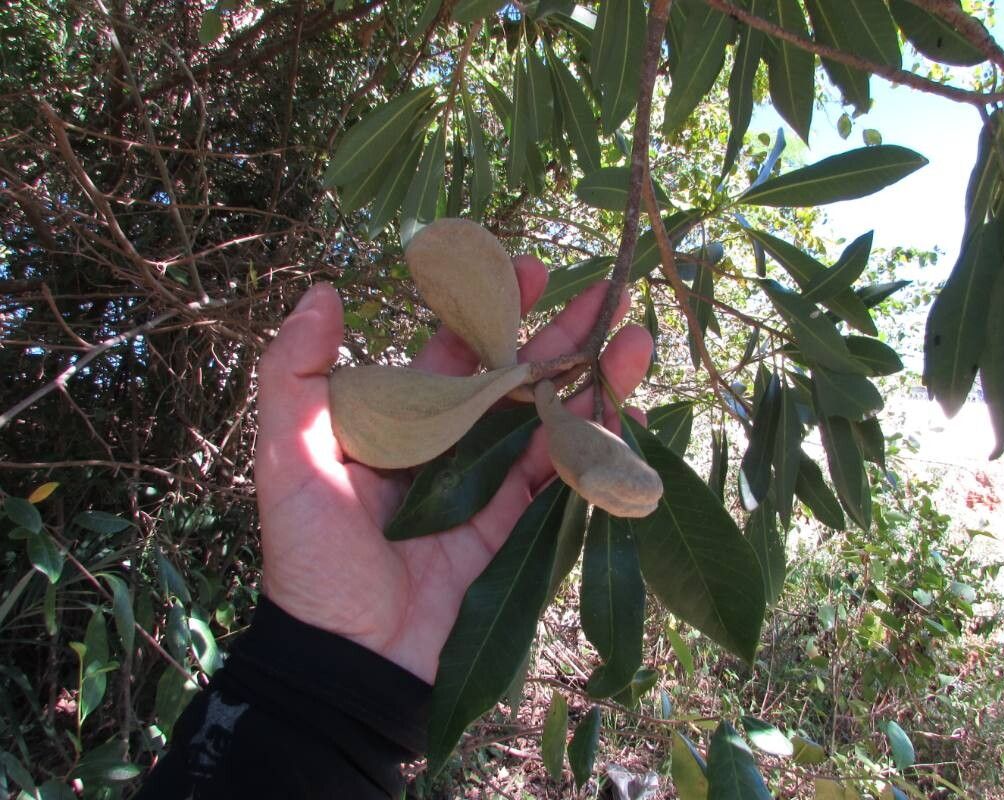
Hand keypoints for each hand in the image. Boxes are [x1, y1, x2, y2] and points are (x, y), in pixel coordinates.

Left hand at [253, 258, 651, 682]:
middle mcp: (456, 444)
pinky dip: (601, 449)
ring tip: (636, 339)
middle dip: (564, 333)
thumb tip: (322, 291)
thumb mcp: (287, 459)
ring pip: (555, 420)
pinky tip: (629, 413)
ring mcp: (493, 487)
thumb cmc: (313, 559)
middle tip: (611, 290)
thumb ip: (294, 374)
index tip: (526, 266)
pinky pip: (569, 480)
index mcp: (406, 417)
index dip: (493, 304)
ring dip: (597, 380)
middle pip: (520, 376)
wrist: (352, 661)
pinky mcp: (522, 529)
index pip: (458, 346)